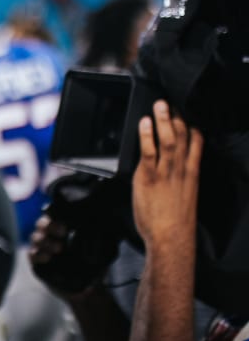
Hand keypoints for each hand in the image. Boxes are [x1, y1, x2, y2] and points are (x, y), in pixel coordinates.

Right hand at [29, 214, 98, 300]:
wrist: (87, 288)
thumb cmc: (92, 265)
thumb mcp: (99, 251)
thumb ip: (97, 240)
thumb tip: (102, 230)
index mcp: (61, 228)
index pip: (53, 215)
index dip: (56, 216)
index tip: (67, 226)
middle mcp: (49, 235)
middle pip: (42, 224)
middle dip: (51, 226)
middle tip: (63, 232)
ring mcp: (41, 247)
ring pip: (36, 237)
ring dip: (46, 241)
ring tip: (59, 248)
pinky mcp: (36, 261)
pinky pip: (32, 254)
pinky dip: (38, 254)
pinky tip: (47, 257)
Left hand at [132, 99, 201, 248]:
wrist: (171, 239)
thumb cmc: (176, 223)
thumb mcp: (184, 197)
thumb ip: (179, 180)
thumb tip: (171, 171)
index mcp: (191, 174)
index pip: (196, 144)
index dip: (191, 126)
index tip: (187, 113)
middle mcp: (181, 170)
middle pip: (182, 137)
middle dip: (176, 117)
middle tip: (171, 101)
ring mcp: (165, 173)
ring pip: (167, 140)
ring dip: (163, 120)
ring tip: (160, 104)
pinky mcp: (149, 177)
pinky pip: (148, 151)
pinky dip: (146, 135)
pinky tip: (144, 123)